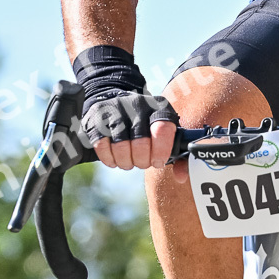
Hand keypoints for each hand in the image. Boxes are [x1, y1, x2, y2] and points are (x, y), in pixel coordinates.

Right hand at [71, 46, 177, 171]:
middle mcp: (137, 105)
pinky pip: (102, 146)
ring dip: (126, 162)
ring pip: (120, 146)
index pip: (162, 129)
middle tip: (142, 162)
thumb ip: (179, 156)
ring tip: (129, 161)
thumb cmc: (146, 125)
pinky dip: (109, 159)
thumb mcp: (165, 132)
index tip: (158, 161)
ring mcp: (115, 109)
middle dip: (142, 161)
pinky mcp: (97, 119)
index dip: (160, 151)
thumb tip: (181, 177)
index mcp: (159, 107)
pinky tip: (114, 159)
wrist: (115, 101)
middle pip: (141, 143)